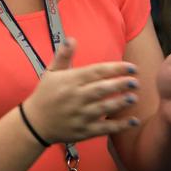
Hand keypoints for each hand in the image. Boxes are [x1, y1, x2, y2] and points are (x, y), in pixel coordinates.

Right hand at [23, 38, 140, 143]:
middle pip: (102, 89)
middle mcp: (75, 97)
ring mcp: (79, 115)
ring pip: (104, 108)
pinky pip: (104, 128)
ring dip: (121, 102)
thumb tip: (72, 39)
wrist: (34, 123)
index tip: (131, 67)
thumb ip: (63, 55)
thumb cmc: (45, 95)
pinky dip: (120, 126)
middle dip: (120, 84)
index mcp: (70, 81)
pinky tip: (133, 121)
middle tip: (136, 81)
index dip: (115, 69)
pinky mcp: (83, 131)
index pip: (96, 72)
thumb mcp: (51, 72)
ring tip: (134, 97)